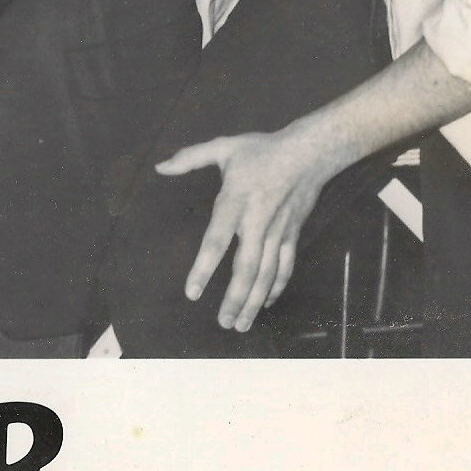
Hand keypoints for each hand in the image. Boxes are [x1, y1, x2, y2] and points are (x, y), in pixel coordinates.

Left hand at [155, 124, 344, 331]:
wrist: (309, 152)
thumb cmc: (262, 149)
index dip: (203, 269)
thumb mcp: (224, 147)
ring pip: (267, 274)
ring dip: (254, 301)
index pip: (216, 241)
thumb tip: (160, 167)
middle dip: (234, 299)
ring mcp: (278, 231)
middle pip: (246, 268)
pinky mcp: (293, 234)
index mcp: (235, 201)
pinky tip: (266, 303)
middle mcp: (257, 222)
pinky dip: (276, 287)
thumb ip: (190, 158)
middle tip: (222, 323)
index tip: (192, 293)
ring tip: (240, 323)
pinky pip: (285, 266)